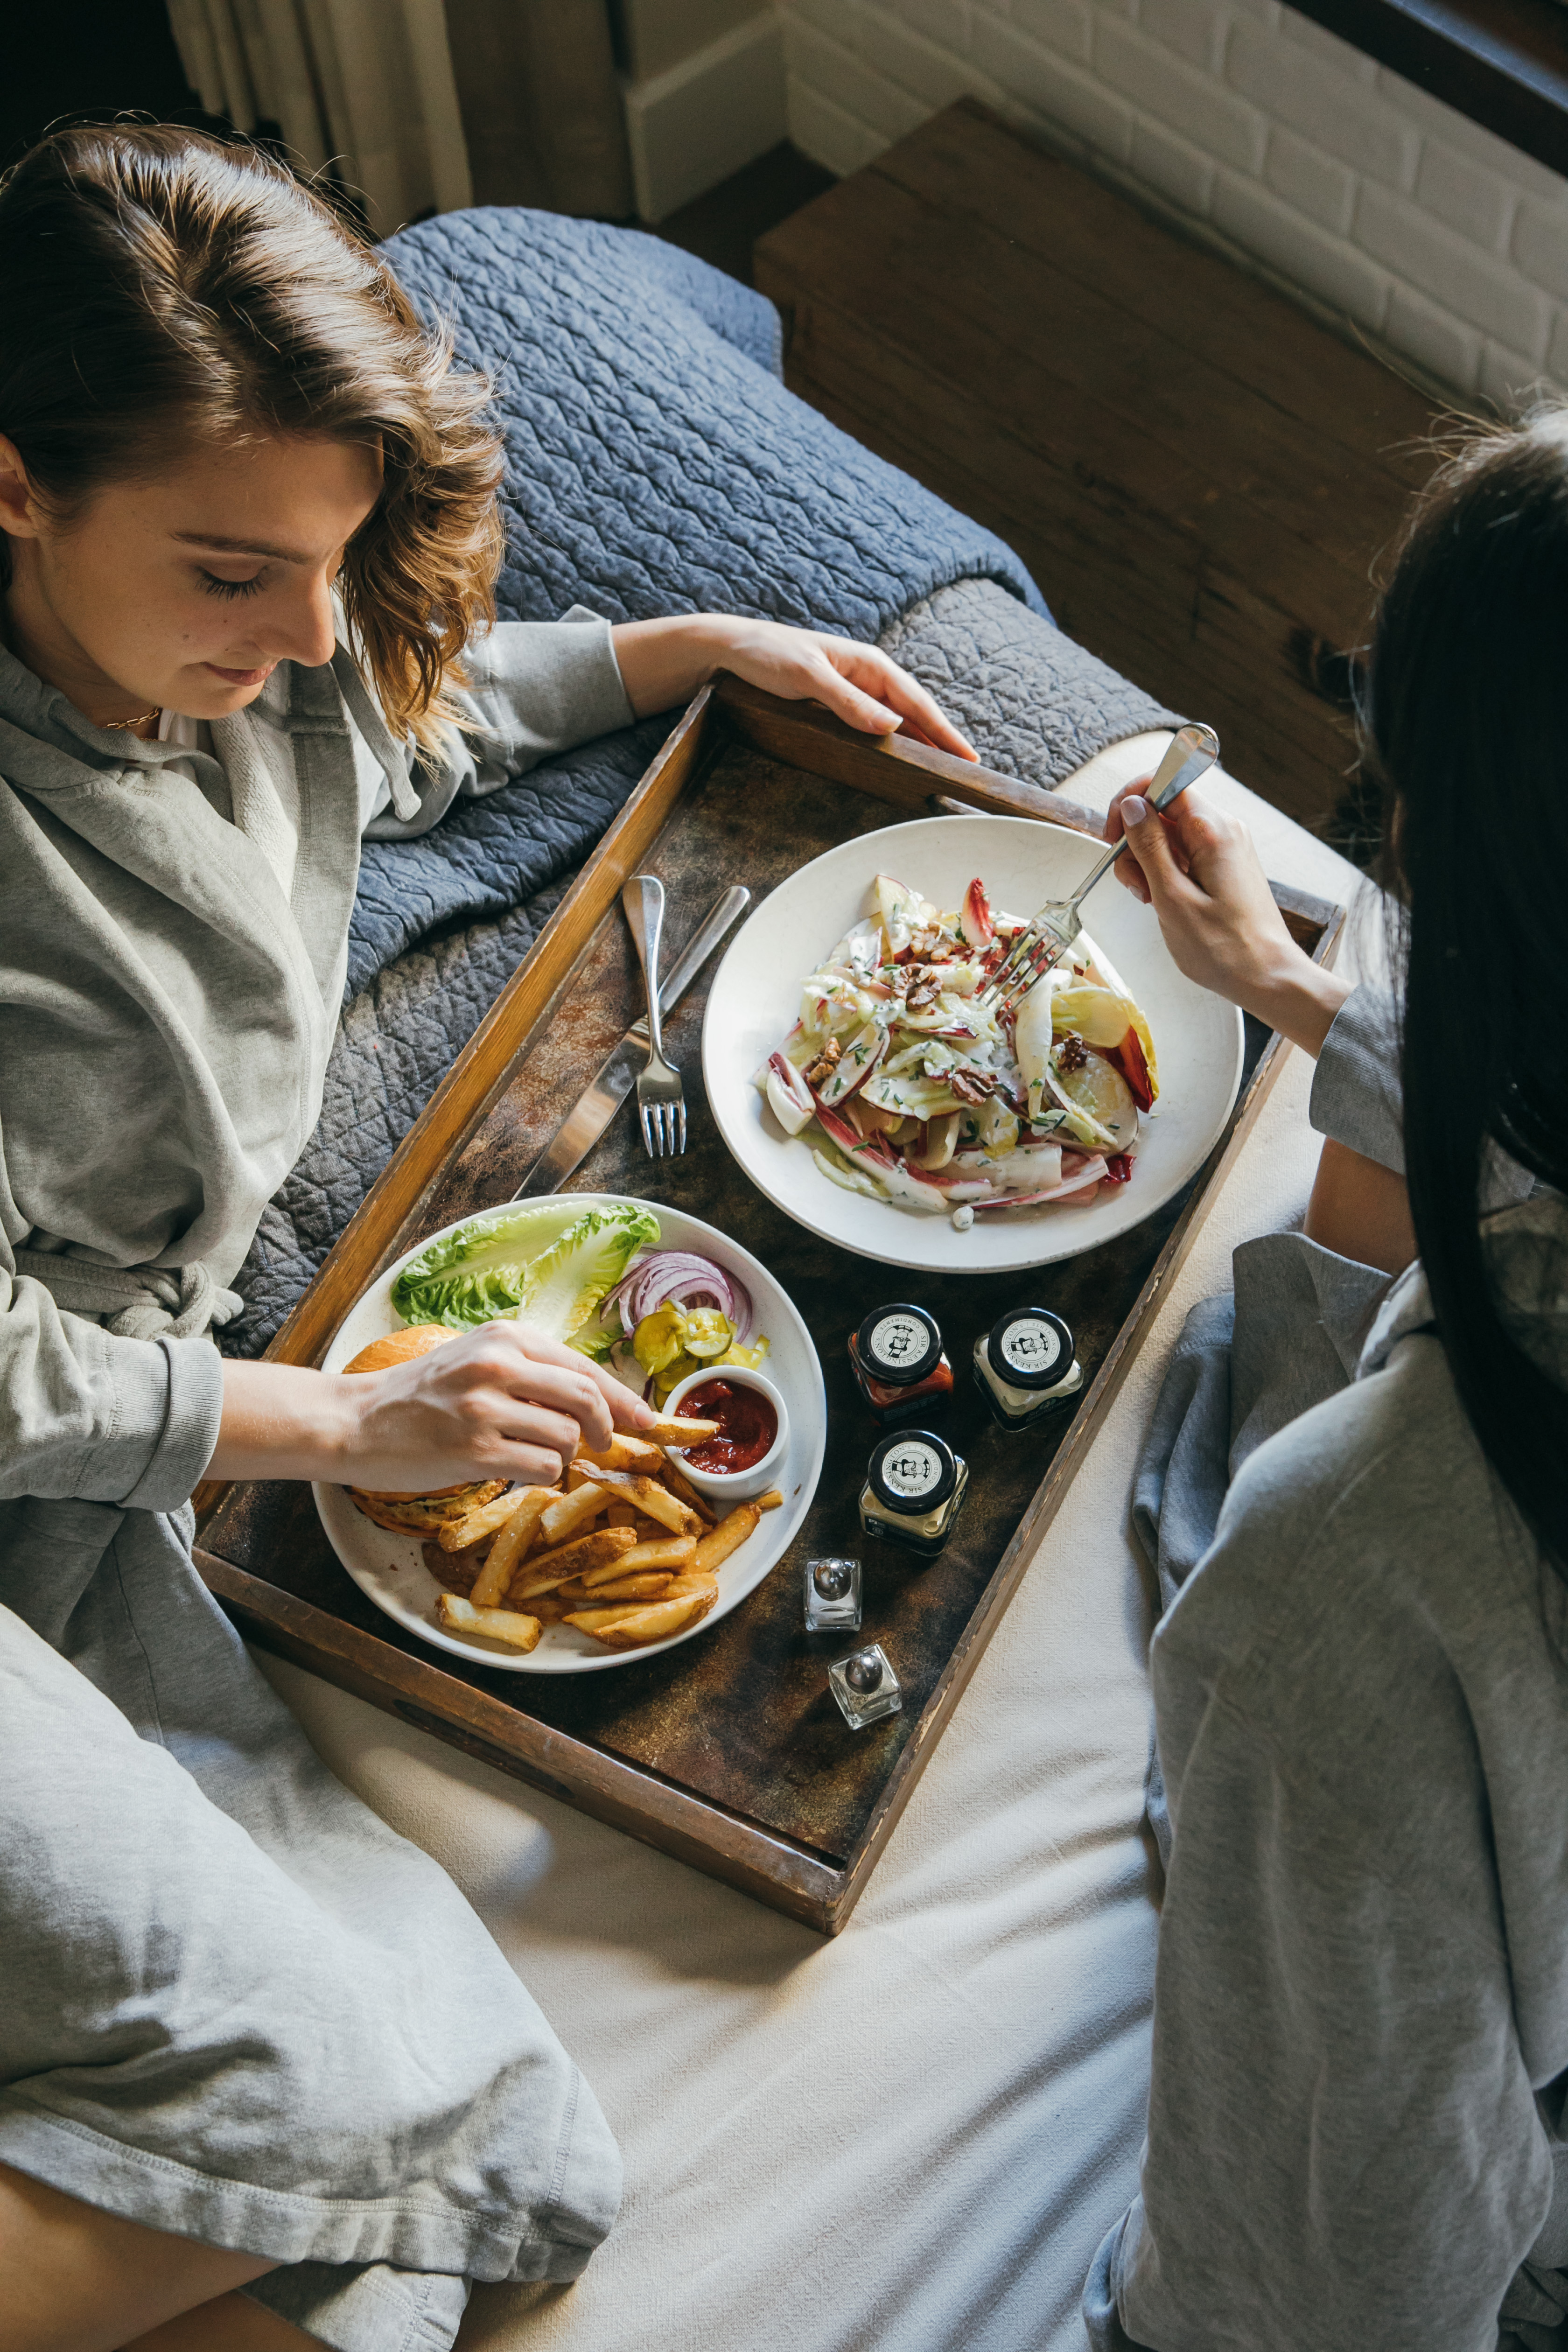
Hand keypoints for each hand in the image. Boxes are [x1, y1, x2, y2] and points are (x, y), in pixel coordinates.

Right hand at [208, 1325, 652, 1488]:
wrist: (357, 1421)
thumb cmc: (420, 1395)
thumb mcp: (477, 1361)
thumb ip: (531, 1373)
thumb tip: (597, 1402)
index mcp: (505, 1338)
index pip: (583, 1367)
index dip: (623, 1398)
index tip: (648, 1420)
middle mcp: (498, 1365)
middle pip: (585, 1398)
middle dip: (608, 1427)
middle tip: (607, 1446)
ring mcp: (485, 1407)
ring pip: (566, 1436)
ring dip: (566, 1455)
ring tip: (540, 1455)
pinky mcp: (474, 1449)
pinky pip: (542, 1466)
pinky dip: (544, 1474)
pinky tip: (521, 1469)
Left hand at [611, 612, 977, 759]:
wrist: (729, 649)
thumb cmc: (765, 656)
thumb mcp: (806, 677)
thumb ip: (848, 702)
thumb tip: (893, 726)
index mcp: (868, 663)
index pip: (917, 702)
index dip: (944, 731)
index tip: (968, 757)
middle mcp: (867, 675)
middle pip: (914, 711)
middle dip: (942, 738)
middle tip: (966, 771)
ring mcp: (853, 688)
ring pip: (898, 718)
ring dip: (922, 741)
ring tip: (944, 768)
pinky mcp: (838, 701)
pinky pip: (876, 723)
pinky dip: (895, 739)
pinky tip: (902, 755)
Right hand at [1106, 778, 1349, 1054]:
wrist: (1267, 977)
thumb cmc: (1223, 948)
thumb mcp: (1172, 898)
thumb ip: (1149, 846)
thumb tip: (1131, 804)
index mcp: (1213, 831)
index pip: (1165, 781)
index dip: (1130, 801)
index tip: (1112, 836)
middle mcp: (1224, 829)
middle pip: (1163, 808)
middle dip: (1135, 840)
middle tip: (1134, 884)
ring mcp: (1226, 846)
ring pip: (1170, 832)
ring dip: (1147, 860)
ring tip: (1150, 899)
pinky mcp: (1225, 864)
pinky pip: (1184, 852)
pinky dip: (1165, 871)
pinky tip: (1164, 900)